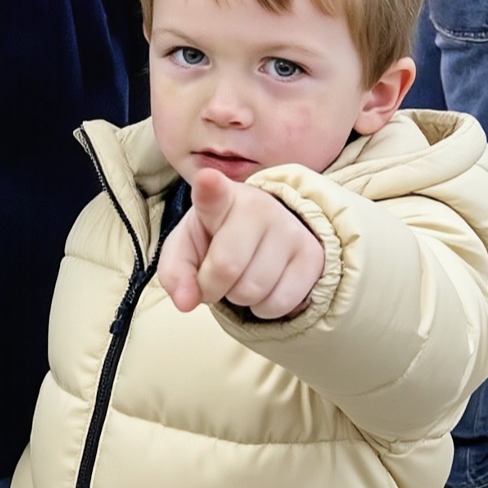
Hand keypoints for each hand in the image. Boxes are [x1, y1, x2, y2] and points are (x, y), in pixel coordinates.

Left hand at [158, 169, 324, 317]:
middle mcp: (260, 207)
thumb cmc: (215, 240)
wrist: (263, 236)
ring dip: (239, 298)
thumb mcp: (186, 250)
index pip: (214, 193)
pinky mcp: (313, 256)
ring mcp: (290, 230)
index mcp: (220, 198)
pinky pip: (279, 303)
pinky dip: (263, 308)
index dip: (210, 188)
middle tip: (214, 277)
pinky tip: (264, 287)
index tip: (207, 179)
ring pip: (253, 291)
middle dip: (212, 287)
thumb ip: (175, 274)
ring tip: (242, 276)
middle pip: (227, 267)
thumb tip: (186, 303)